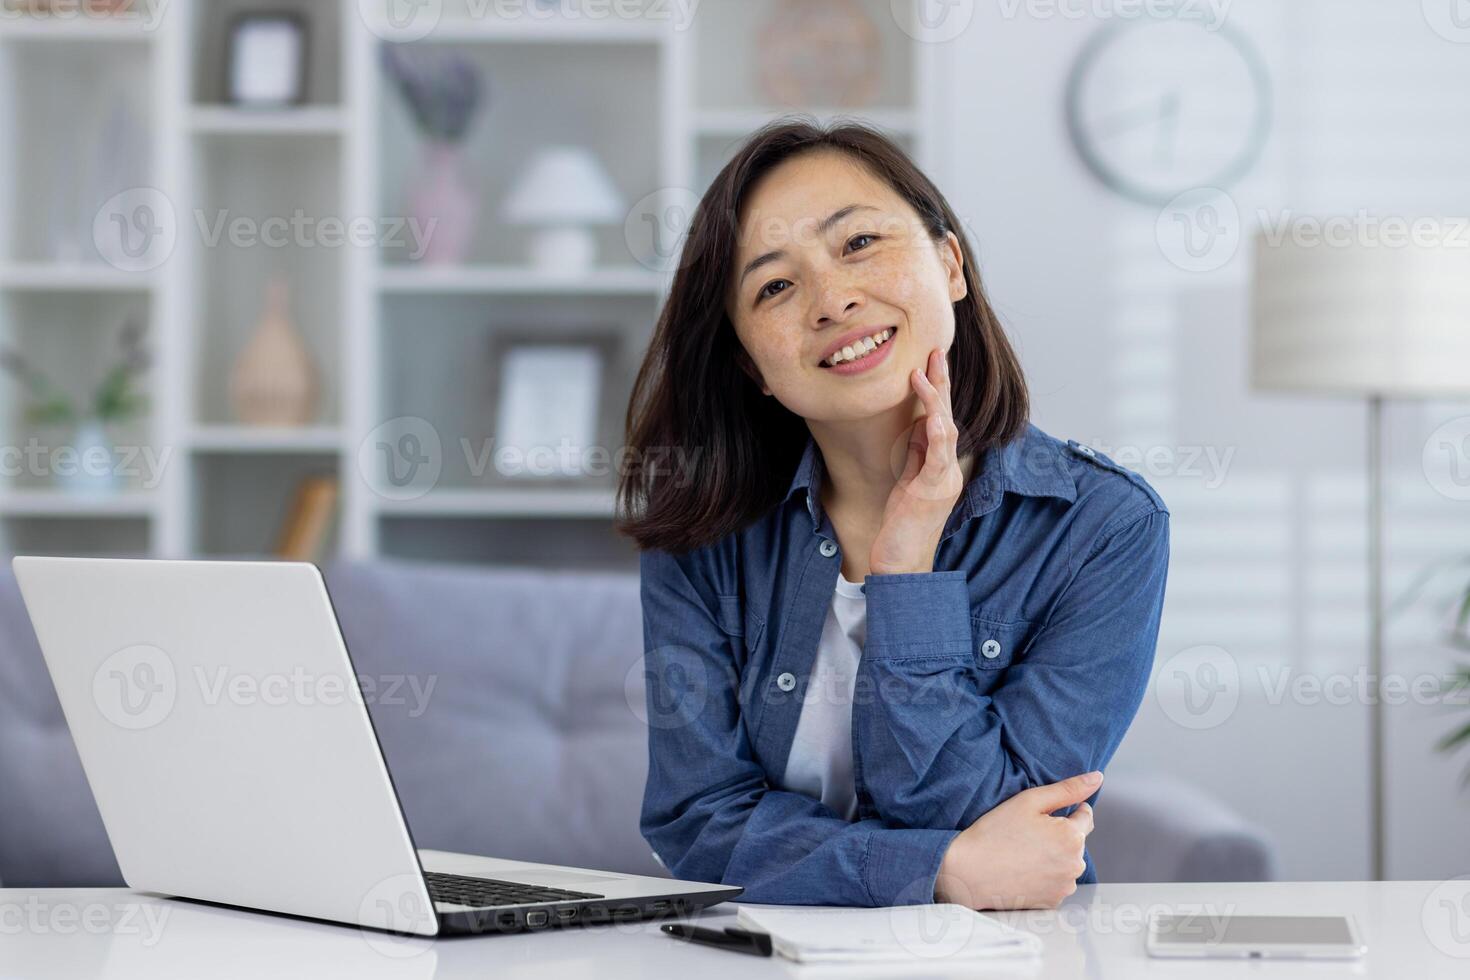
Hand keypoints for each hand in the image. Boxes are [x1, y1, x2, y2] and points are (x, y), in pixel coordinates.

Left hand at [869, 348, 965, 575]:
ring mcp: (944, 480)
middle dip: (942, 383)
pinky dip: (937, 434)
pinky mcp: (933, 492)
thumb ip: (915, 454)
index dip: (936, 390)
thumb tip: (916, 425)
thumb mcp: (907, 481)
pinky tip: (933, 415)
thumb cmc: (902, 527)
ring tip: (927, 371)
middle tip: (936, 351)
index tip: (929, 362)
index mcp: (940, 466)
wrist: (901, 565)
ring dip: (937, 400)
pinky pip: (938, 458)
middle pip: (947, 417)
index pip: (940, 420)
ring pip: (946, 431)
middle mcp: (947, 470)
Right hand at [933, 772, 1100, 909]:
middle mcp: (1075, 864)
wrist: (968, 872)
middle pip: (1076, 841)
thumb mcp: (1030, 801)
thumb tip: (1096, 778)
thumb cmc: (995, 832)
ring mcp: (1065, 886)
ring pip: (1067, 862)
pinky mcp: (1053, 901)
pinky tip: (1023, 869)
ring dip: (1055, 855)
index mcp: (1072, 836)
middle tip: (1026, 833)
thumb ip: (1068, 789)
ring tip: (1023, 852)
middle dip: (1059, 834)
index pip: (1085, 816)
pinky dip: (1046, 875)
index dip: (1066, 810)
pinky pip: (1057, 882)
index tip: (1045, 814)